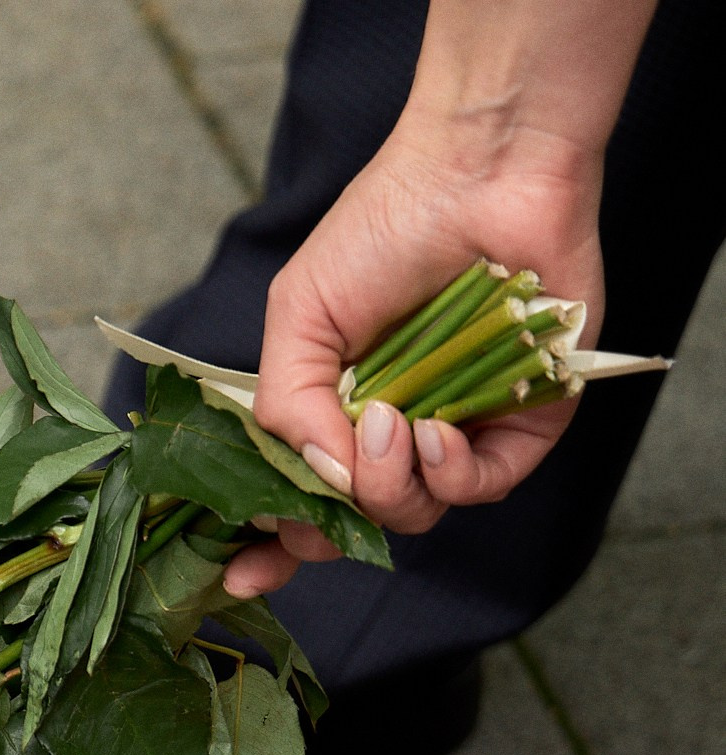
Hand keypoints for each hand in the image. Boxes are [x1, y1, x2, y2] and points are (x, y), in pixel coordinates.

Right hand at [224, 0, 646, 597]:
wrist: (481, 170)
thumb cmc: (383, 227)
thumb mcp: (297, 318)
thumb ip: (288, 408)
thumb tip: (318, 483)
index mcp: (333, 410)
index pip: (299, 499)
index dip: (271, 545)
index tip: (243, 571)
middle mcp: (393, 429)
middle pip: (356, 523)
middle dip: (329, 525)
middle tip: (322, 493)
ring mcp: (457, 429)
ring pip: (416, 514)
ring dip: (388, 486)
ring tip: (387, 423)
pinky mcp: (524, 421)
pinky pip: (483, 487)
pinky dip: (451, 474)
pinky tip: (434, 432)